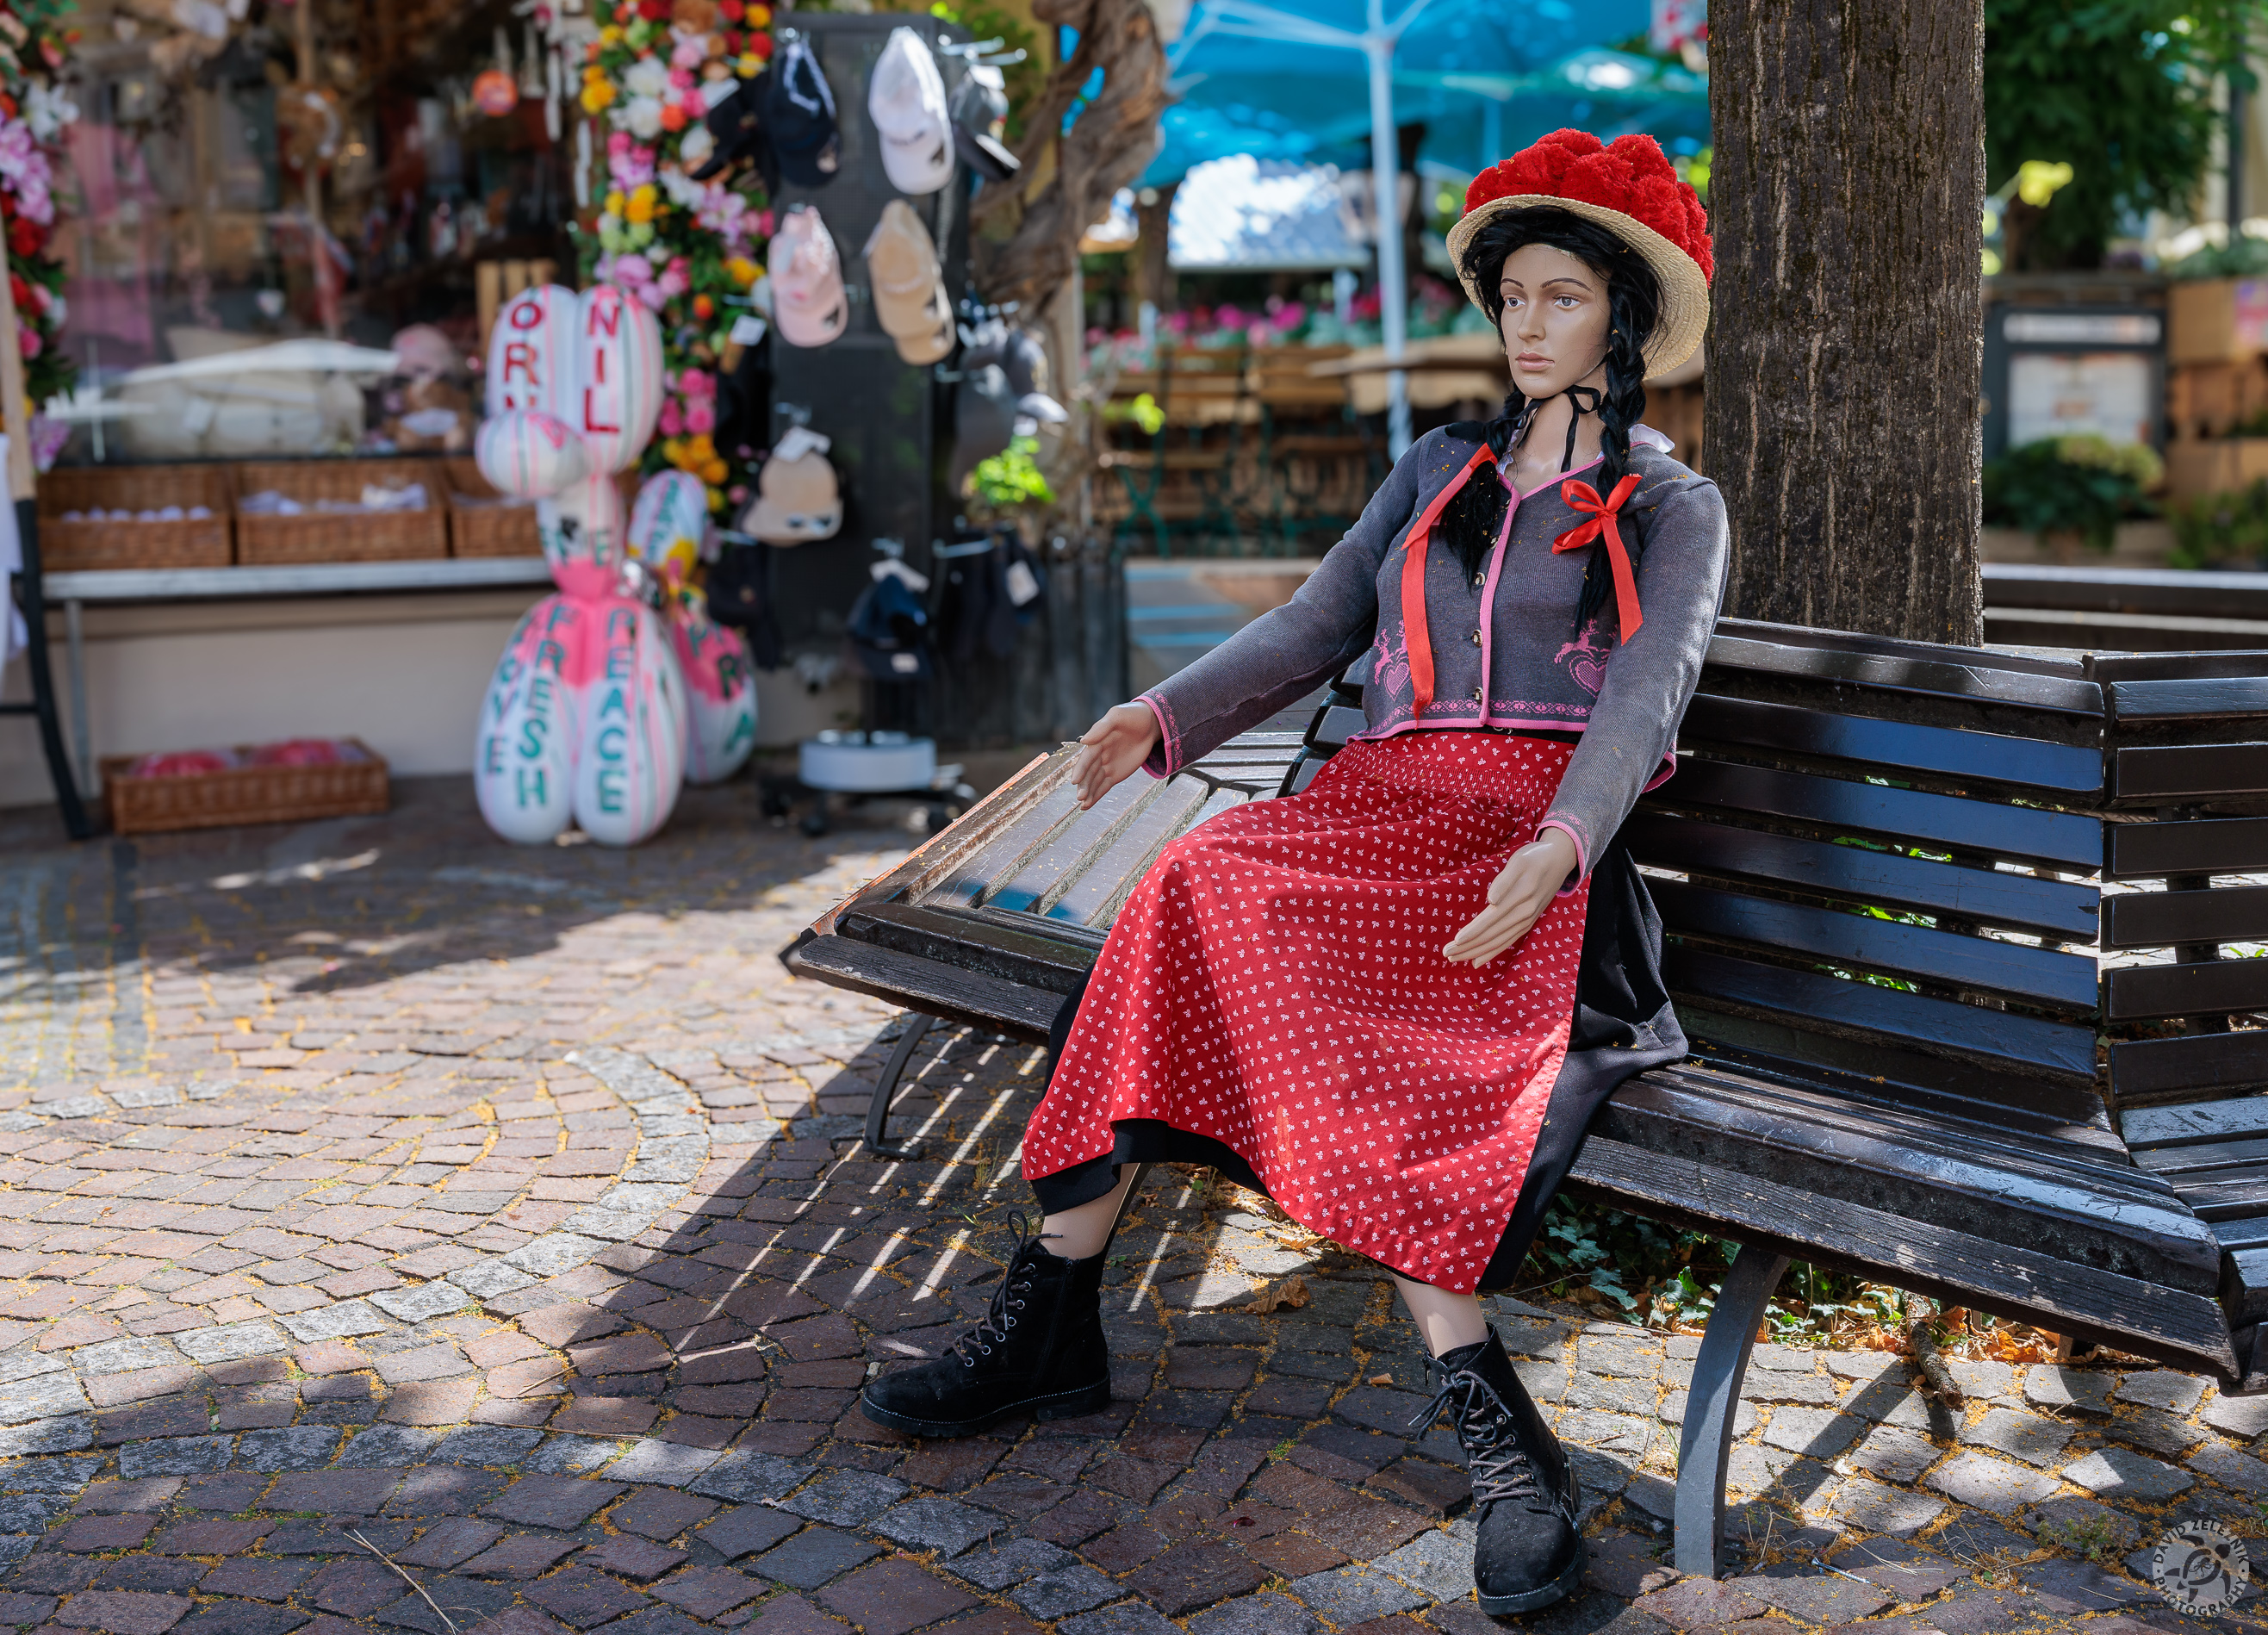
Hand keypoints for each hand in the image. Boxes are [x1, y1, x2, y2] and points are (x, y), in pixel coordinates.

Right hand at [1072, 703, 1159, 808]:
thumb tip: (1084, 741)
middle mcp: (1098, 755)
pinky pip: (1103, 786)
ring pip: (1094, 781)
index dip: (1080, 769)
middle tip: (1080, 797)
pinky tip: (1087, 806)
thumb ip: (1101, 728)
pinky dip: (1096, 795)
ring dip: (1088, 793)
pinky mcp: (1115, 774)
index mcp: (1096, 742)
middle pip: (1088, 772)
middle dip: (1084, 785)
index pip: (1087, 758)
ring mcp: (1106, 766)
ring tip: (1083, 804)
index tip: (1075, 780)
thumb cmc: (1132, 715)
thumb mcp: (1118, 716)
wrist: (1150, 723)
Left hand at [1442, 828, 1578, 965]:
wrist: (1560, 860)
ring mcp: (1527, 921)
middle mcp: (1524, 914)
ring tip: (1455, 957)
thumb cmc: (1534, 857)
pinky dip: (1492, 953)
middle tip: (1446, 953)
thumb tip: (1491, 900)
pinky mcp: (1528, 923)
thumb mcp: (1518, 861)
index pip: (1490, 920)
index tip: (1455, 941)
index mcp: (1519, 897)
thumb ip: (1504, 881)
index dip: (1472, 932)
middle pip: (1492, 935)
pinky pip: (1507, 942)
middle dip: (1468, 946)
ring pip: (1498, 942)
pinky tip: (1477, 961)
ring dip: (1476, 952)